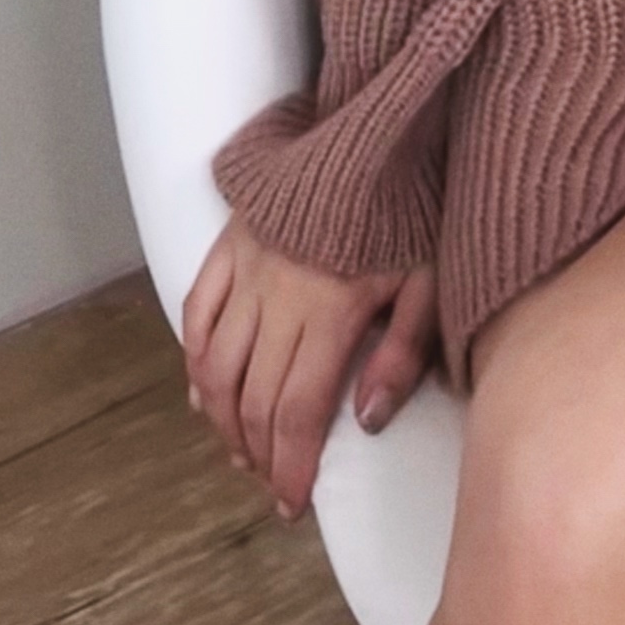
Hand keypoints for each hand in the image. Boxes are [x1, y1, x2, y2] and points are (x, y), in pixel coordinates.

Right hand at [179, 213, 437, 519]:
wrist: (379, 120)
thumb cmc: (414, 202)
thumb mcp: (430, 278)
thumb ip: (403, 353)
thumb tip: (365, 422)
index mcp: (331, 308)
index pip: (295, 410)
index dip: (289, 467)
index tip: (291, 505)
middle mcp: (278, 293)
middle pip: (253, 396)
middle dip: (258, 453)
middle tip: (270, 485)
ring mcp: (247, 265)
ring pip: (215, 363)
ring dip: (222, 418)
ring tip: (239, 451)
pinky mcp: (230, 239)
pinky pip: (196, 309)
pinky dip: (193, 357)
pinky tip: (202, 391)